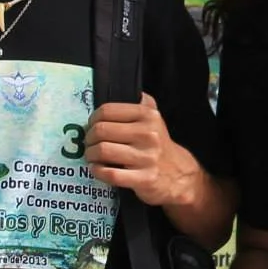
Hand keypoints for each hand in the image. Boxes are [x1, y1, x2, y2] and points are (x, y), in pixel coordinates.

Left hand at [85, 93, 199, 207]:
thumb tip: (122, 89)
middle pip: (101, 130)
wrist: (179, 173)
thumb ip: (142, 103)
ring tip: (92, 156)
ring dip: (90, 155)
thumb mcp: (155, 119)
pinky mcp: (144, 179)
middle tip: (89, 143)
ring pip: (103, 151)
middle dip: (89, 138)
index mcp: (148, 116)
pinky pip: (110, 174)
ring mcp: (146, 157)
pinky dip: (98, 171)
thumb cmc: (159, 144)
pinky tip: (97, 169)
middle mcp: (148, 134)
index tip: (92, 125)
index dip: (93, 118)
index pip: (108, 110)